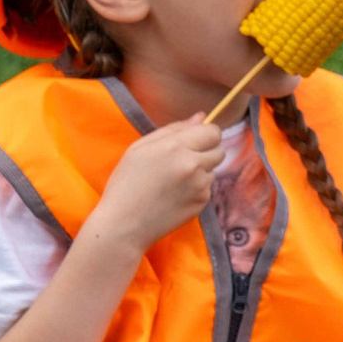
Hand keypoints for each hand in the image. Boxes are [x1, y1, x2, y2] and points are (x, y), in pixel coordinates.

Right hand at [82, 116, 222, 251]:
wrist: (124, 224)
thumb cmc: (126, 183)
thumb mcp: (140, 148)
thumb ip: (173, 129)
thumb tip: (201, 117)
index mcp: (175, 146)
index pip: (213, 131)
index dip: (206, 134)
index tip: (195, 140)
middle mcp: (193, 164)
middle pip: (219, 149)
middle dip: (206, 151)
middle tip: (183, 160)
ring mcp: (200, 185)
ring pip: (213, 169)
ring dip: (201, 170)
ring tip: (174, 180)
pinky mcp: (202, 202)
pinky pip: (207, 187)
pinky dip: (196, 187)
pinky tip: (175, 194)